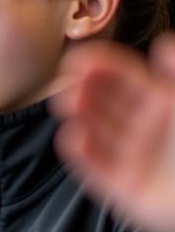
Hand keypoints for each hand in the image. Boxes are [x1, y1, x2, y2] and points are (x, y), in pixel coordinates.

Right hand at [53, 35, 174, 231]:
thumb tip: (163, 43)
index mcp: (159, 102)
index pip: (120, 76)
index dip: (98, 64)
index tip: (77, 58)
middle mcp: (140, 127)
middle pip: (100, 101)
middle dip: (81, 88)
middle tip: (68, 82)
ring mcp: (129, 157)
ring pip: (92, 131)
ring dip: (77, 115)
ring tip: (68, 104)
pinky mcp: (121, 188)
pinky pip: (93, 168)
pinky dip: (80, 153)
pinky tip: (74, 136)